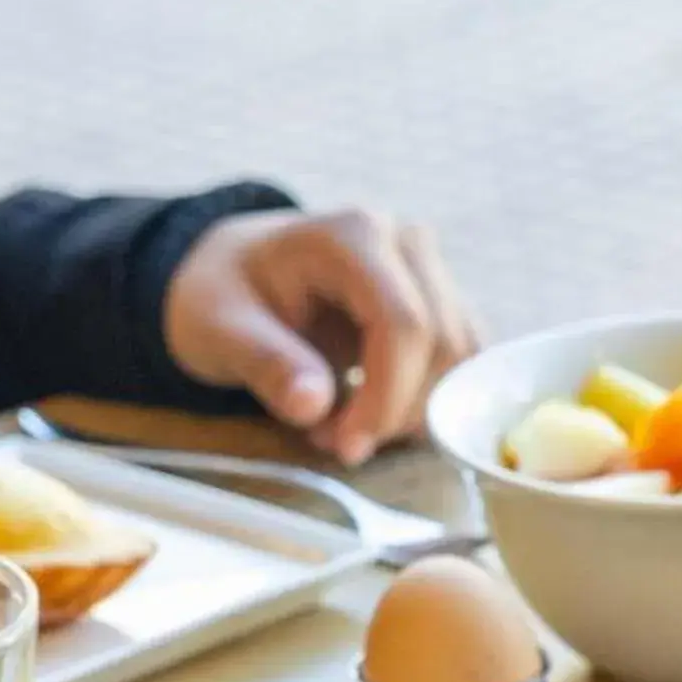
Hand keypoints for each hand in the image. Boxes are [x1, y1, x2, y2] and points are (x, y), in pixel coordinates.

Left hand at [162, 207, 479, 466]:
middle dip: (397, 412)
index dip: (387, 397)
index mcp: (353, 235)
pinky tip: (372, 414)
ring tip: (346, 427)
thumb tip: (314, 405)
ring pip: (461, 361)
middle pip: (443, 345)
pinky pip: (461, 367)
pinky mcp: (445, 304)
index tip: (347, 446)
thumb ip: (266, 363)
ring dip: (413, 413)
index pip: (403, 323)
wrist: (237, 274)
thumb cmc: (224, 295)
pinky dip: (424, 405)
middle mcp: (406, 241)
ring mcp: (432, 271)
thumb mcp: (220, 330)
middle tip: (335, 442)